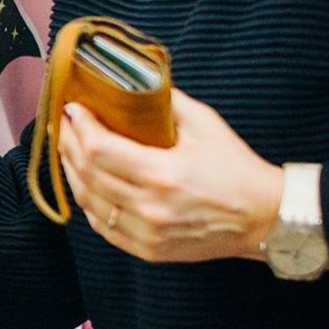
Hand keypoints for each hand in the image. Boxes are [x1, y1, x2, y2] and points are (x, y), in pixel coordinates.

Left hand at [60, 89, 281, 263]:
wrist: (264, 218)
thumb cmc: (236, 169)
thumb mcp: (206, 124)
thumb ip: (167, 100)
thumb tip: (135, 79)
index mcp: (163, 174)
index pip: (99, 149)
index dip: (79, 127)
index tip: (73, 108)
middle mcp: (150, 207)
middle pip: (87, 173)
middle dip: (69, 144)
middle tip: (63, 123)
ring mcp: (147, 233)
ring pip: (88, 202)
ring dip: (71, 172)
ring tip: (68, 149)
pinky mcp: (148, 250)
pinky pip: (102, 227)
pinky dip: (87, 203)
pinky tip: (83, 182)